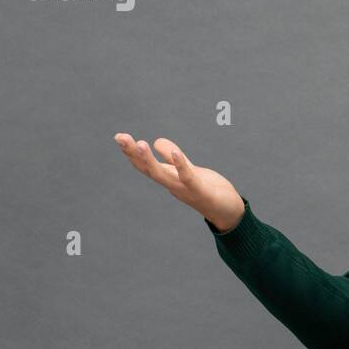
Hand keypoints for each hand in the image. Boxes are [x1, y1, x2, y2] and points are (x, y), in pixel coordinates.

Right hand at [113, 133, 245, 231]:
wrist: (230, 212)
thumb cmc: (209, 190)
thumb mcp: (190, 169)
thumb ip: (174, 158)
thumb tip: (156, 141)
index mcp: (169, 178)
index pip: (145, 165)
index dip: (131, 153)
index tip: (119, 137)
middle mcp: (172, 185)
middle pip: (148, 169)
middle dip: (133, 153)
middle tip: (120, 137)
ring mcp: (185, 190)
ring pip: (162, 176)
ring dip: (149, 161)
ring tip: (140, 144)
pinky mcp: (201, 192)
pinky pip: (189, 179)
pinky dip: (182, 167)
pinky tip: (177, 154)